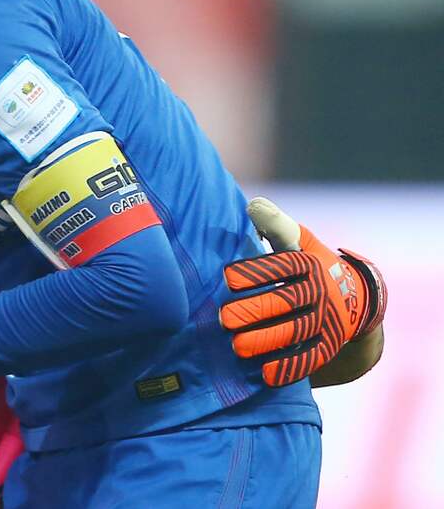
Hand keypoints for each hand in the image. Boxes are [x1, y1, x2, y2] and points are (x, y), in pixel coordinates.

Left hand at [221, 197, 387, 386]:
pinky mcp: (329, 345)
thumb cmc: (310, 264)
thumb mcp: (298, 240)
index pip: (281, 265)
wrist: (355, 298)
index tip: (228, 278)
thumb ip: (275, 224)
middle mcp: (319, 291)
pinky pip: (310, 358)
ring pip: (295, 331)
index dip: (255, 271)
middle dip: (254, 311)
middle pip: (285, 302)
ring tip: (237, 347)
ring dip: (266, 341)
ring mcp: (326, 319)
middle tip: (224, 318)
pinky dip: (289, 367)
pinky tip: (264, 374)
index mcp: (307, 263)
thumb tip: (252, 205)